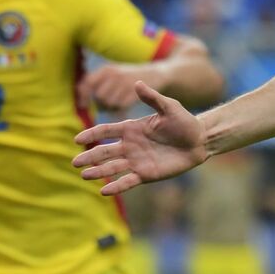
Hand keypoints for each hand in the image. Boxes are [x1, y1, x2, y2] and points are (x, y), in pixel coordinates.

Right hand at [72, 81, 208, 195]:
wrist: (199, 140)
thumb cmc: (184, 121)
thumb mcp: (169, 107)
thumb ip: (152, 98)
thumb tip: (136, 82)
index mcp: (131, 128)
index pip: (106, 131)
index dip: (92, 134)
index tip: (78, 139)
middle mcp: (130, 145)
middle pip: (104, 151)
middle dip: (90, 156)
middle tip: (75, 162)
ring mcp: (136, 160)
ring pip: (112, 167)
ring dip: (98, 172)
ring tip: (84, 176)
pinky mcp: (145, 174)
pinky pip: (127, 181)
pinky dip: (116, 186)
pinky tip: (104, 191)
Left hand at [76, 65, 150, 111]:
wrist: (157, 73)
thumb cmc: (132, 76)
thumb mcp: (115, 72)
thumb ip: (99, 81)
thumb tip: (80, 95)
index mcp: (107, 69)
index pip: (88, 82)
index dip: (84, 95)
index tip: (83, 105)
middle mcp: (114, 74)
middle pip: (99, 95)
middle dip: (101, 103)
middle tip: (109, 106)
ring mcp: (125, 82)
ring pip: (109, 102)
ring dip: (111, 108)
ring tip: (118, 106)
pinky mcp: (134, 92)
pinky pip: (121, 106)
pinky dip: (121, 111)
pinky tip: (124, 111)